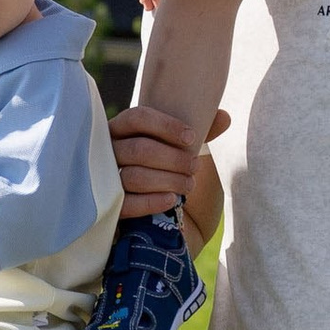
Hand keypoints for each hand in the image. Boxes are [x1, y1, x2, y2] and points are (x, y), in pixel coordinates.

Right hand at [108, 98, 216, 223]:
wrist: (157, 211)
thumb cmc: (168, 169)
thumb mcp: (182, 149)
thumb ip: (200, 132)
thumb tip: (224, 117)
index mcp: (123, 129)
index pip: (137, 118)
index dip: (165, 126)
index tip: (192, 138)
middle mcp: (109, 151)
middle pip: (138, 149)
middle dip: (173, 159)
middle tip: (195, 166)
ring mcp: (106, 179)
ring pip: (133, 177)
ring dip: (168, 180)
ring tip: (189, 184)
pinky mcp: (110, 206)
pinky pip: (126, 204)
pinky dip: (152, 202)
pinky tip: (172, 200)